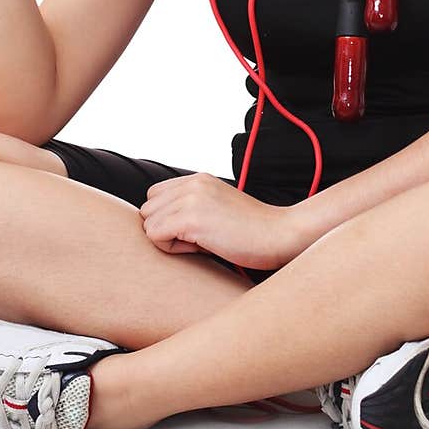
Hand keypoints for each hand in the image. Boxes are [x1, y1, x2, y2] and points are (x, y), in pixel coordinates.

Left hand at [139, 173, 300, 270]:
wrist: (280, 234)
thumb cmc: (253, 231)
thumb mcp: (219, 206)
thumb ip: (192, 205)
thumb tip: (157, 224)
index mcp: (198, 179)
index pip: (155, 196)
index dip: (168, 217)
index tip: (195, 230)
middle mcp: (192, 183)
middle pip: (148, 210)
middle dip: (165, 228)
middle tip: (198, 239)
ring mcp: (191, 199)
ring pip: (149, 223)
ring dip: (168, 239)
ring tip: (201, 243)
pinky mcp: (191, 219)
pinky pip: (155, 236)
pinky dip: (172, 249)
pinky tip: (201, 248)